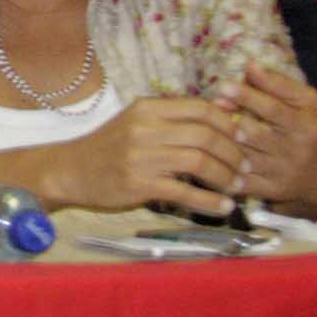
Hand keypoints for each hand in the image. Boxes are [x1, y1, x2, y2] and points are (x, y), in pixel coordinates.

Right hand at [55, 95, 247, 215]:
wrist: (69, 170)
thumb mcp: (137, 121)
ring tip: (237, 187)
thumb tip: (224, 112)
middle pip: (205, 135)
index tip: (244, 138)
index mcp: (147, 108)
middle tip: (246, 167)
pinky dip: (210, 202)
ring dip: (226, 177)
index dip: (229, 124)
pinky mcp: (139, 184)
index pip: (201, 108)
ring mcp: (141, 157)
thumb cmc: (108, 146)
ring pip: (199, 162)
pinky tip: (223, 207)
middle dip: (234, 153)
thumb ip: (174, 118)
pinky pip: (185, 192)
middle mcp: (145, 128)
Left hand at [215, 65, 316, 216]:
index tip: (224, 85)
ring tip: (203, 128)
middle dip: (231, 120)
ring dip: (221, 144)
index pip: (274, 110)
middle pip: (257, 136)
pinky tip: (205, 156)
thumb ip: (278, 84)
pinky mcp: (269, 191)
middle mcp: (294, 151)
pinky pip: (240, 181)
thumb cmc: (313, 130)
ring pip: (244, 158)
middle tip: (211, 106)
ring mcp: (281, 173)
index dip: (248, 97)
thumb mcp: (307, 103)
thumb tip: (249, 64)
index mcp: (305, 126)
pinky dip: (222, 169)